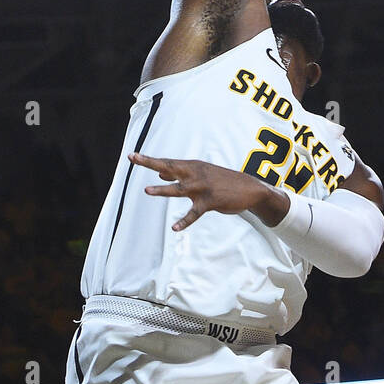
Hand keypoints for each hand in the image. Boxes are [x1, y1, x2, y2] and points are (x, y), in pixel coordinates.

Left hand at [129, 152, 285, 230]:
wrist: (251, 190)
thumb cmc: (224, 181)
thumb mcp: (203, 173)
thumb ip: (182, 174)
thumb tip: (161, 173)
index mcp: (194, 166)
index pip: (168, 162)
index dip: (149, 160)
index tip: (132, 155)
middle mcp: (197, 174)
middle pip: (170, 167)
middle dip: (151, 163)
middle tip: (134, 158)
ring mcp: (203, 188)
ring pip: (179, 189)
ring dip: (163, 189)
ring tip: (147, 190)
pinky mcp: (210, 202)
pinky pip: (194, 213)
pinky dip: (184, 221)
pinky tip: (175, 228)